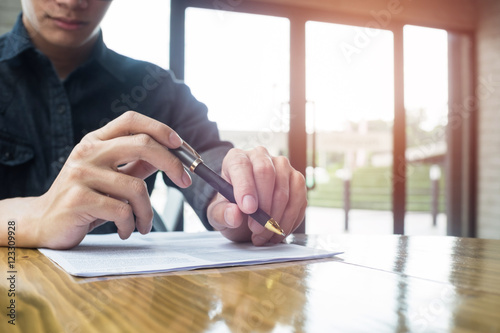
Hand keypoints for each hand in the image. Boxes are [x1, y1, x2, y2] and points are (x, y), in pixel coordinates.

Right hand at [32, 111, 190, 248]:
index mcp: (96, 140)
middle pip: (142, 144)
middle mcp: (88, 151)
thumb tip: (171, 154)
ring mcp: (81, 174)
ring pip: (137, 187)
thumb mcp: (109, 175)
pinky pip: (123, 211)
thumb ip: (136, 163)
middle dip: (173, 163)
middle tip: (186, 181)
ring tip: (143, 224)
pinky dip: (131, 224)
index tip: (182, 146)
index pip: (131, 120)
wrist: (42, 222)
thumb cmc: (83, 199)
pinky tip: (126, 230)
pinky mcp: (78, 199)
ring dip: (148, 212)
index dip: (161, 128)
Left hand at [207, 147, 306, 245]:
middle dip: (263, 205)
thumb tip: (234, 214)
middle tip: (255, 228)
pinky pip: (298, 200)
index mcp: (236, 159)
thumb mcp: (218, 215)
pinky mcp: (297, 180)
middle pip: (266, 172)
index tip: (248, 209)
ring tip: (264, 235)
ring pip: (284, 190)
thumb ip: (221, 214)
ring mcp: (282, 166)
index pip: (241, 165)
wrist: (247, 214)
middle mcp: (260, 157)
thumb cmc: (231, 208)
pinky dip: (289, 220)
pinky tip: (277, 231)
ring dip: (276, 218)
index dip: (245, 187)